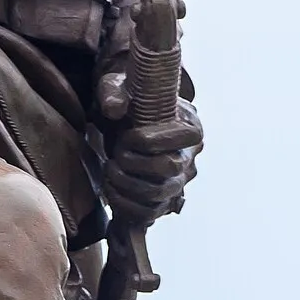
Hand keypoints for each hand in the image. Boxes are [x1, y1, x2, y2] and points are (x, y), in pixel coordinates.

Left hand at [96, 70, 202, 227]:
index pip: (187, 137)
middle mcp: (190, 156)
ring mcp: (179, 181)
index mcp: (190, 124)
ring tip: (109, 171)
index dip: (153, 140)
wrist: (123, 122)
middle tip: (115, 154)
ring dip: (127, 186)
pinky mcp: (163, 200)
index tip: (127, 136)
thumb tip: (113, 109)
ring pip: (160, 195)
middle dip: (136, 164)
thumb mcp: (117, 86)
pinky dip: (126, 207)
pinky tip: (110, 190)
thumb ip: (114, 92)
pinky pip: (150, 213)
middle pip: (172, 168)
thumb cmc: (127, 101)